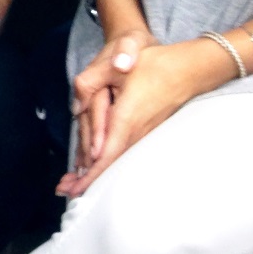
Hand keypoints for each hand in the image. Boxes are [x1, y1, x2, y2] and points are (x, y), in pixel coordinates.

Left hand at [58, 36, 219, 197]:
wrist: (189, 70)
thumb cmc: (155, 65)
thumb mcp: (119, 63)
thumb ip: (92, 81)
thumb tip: (76, 105)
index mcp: (126, 118)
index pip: (106, 154)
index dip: (90, 174)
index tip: (75, 188)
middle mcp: (136, 131)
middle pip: (110, 163)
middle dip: (88, 180)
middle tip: (63, 190)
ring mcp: (143, 133)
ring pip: (117, 159)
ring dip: (96, 172)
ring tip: (74, 184)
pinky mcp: (146, 131)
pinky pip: (124, 151)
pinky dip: (108, 161)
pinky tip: (96, 163)